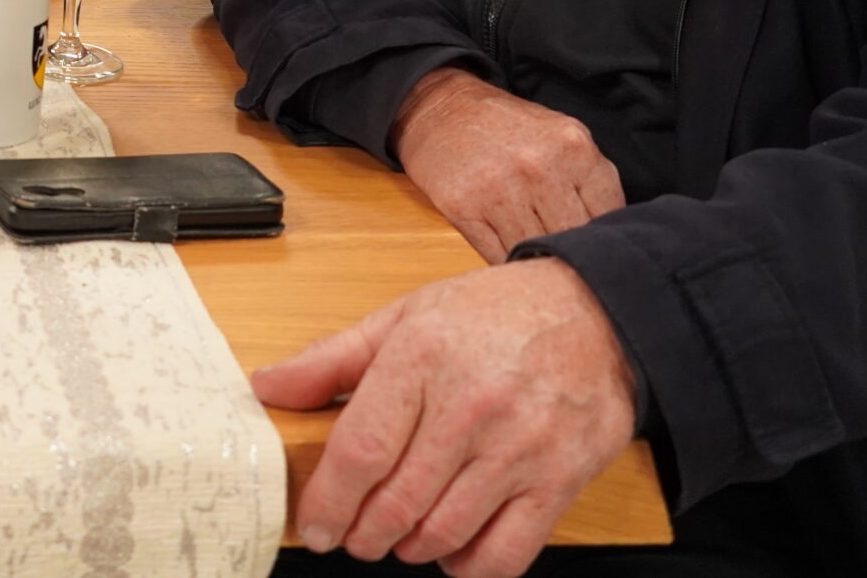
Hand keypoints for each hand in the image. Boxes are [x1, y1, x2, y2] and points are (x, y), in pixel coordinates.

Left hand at [252, 257, 636, 576]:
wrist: (598, 313)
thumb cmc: (494, 314)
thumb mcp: (406, 316)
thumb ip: (333, 358)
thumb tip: (268, 386)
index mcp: (423, 358)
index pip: (361, 450)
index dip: (328, 501)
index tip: (316, 526)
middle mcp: (471, 406)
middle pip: (397, 502)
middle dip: (364, 534)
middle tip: (354, 536)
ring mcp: (519, 448)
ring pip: (444, 533)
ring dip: (410, 549)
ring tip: (399, 536)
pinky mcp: (559, 480)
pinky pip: (505, 553)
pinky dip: (468, 567)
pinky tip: (453, 549)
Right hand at [393, 69, 625, 263]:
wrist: (438, 107)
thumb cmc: (503, 126)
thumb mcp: (559, 135)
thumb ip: (587, 178)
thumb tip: (613, 235)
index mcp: (573, 147)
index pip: (609, 215)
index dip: (604, 237)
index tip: (595, 244)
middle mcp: (540, 168)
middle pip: (574, 238)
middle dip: (572, 252)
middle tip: (567, 257)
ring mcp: (500, 190)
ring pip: (537, 251)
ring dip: (539, 261)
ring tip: (538, 259)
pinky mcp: (464, 209)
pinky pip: (499, 257)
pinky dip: (508, 263)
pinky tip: (510, 254)